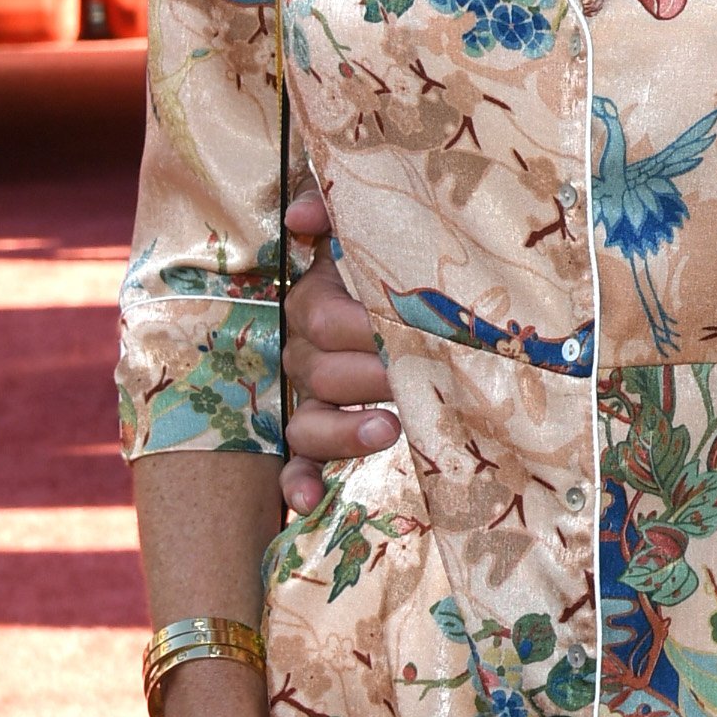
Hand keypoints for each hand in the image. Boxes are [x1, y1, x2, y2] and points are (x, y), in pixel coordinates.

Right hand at [279, 189, 398, 515]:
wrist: (419, 303)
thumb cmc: (397, 267)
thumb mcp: (369, 235)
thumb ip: (336, 214)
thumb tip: (300, 216)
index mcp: (317, 301)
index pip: (321, 317)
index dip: (357, 326)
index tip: (401, 329)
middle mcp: (307, 351)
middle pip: (319, 371)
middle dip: (369, 376)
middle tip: (414, 376)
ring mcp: (311, 399)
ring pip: (308, 423)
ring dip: (344, 432)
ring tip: (390, 428)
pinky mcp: (318, 439)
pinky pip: (297, 464)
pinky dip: (300, 483)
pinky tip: (310, 502)